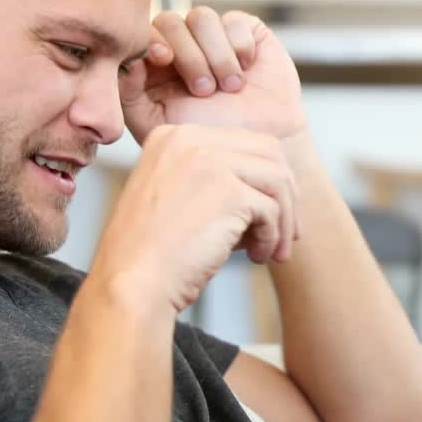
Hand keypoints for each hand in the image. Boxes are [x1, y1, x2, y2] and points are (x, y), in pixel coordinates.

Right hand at [90, 124, 298, 313]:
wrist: (132, 284)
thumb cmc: (153, 254)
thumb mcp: (177, 197)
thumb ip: (215, 178)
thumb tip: (276, 183)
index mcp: (173, 137)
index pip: (244, 142)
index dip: (266, 179)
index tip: (272, 212)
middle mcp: (190, 139)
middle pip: (270, 154)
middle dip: (286, 195)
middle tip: (288, 232)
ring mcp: (209, 161)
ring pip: (278, 180)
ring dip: (285, 220)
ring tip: (274, 251)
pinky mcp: (228, 191)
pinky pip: (272, 211)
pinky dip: (272, 238)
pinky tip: (255, 257)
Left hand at [119, 8, 307, 144]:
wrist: (262, 147)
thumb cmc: (209, 142)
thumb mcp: (157, 124)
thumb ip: (130, 93)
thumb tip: (126, 59)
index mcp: (156, 65)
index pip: (144, 34)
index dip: (151, 39)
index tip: (163, 59)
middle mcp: (184, 46)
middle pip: (170, 22)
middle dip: (188, 56)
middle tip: (204, 91)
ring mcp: (214, 37)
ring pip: (202, 17)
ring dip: (215, 54)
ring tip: (230, 87)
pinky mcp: (246, 33)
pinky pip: (235, 21)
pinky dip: (239, 46)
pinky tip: (246, 72)